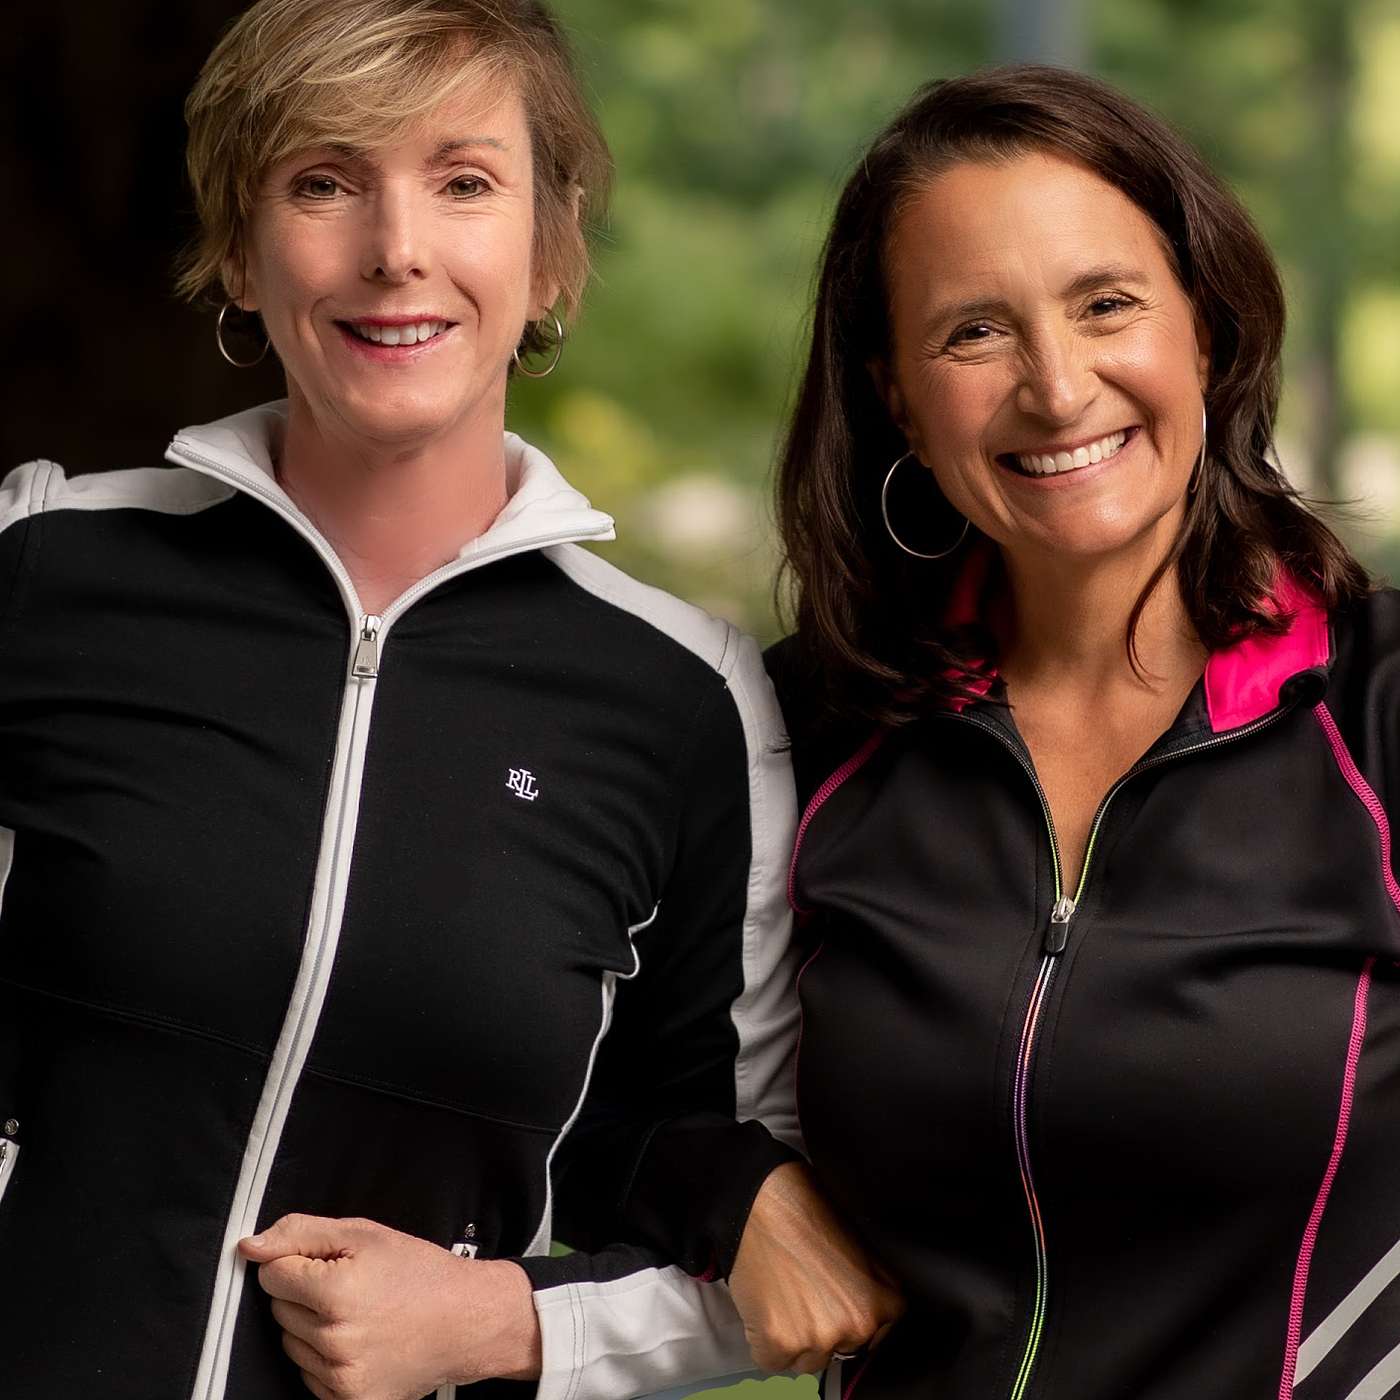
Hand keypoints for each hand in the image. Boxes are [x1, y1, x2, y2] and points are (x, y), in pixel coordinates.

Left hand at [238, 1214, 541, 1399]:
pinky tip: (358, 1340)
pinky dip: (323, 1356)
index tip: (330, 1262)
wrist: (466, 1321)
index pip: (272, 1274)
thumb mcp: (365, 1234)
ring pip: (290, 1342)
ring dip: (312, 1326)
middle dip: (305, 1293)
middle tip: (350, 1285)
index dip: (299, 1261)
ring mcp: (340, 1376)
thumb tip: (250, 1246)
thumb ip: (301, 1232)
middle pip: (279, 1309)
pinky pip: (307, 1374)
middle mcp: (335, 1340)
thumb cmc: (419, 1273)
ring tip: (357, 1313)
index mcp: (338, 1291)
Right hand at [728, 1162, 903, 1374]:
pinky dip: (762, 1339)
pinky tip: (764, 1303)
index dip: (842, 1319)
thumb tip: (858, 1316)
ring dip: (790, 1338)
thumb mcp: (860, 1251)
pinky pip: (771, 1362)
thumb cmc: (808, 1215)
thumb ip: (867, 1291)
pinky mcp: (781, 1345)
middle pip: (836, 1352)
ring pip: (803, 1362)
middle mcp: (859, 1327)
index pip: (869, 1339)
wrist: (765, 1202)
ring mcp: (821, 1339)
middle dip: (817, 1329)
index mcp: (885, 1303)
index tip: (826, 1302)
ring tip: (780, 1294)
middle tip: (799, 1292)